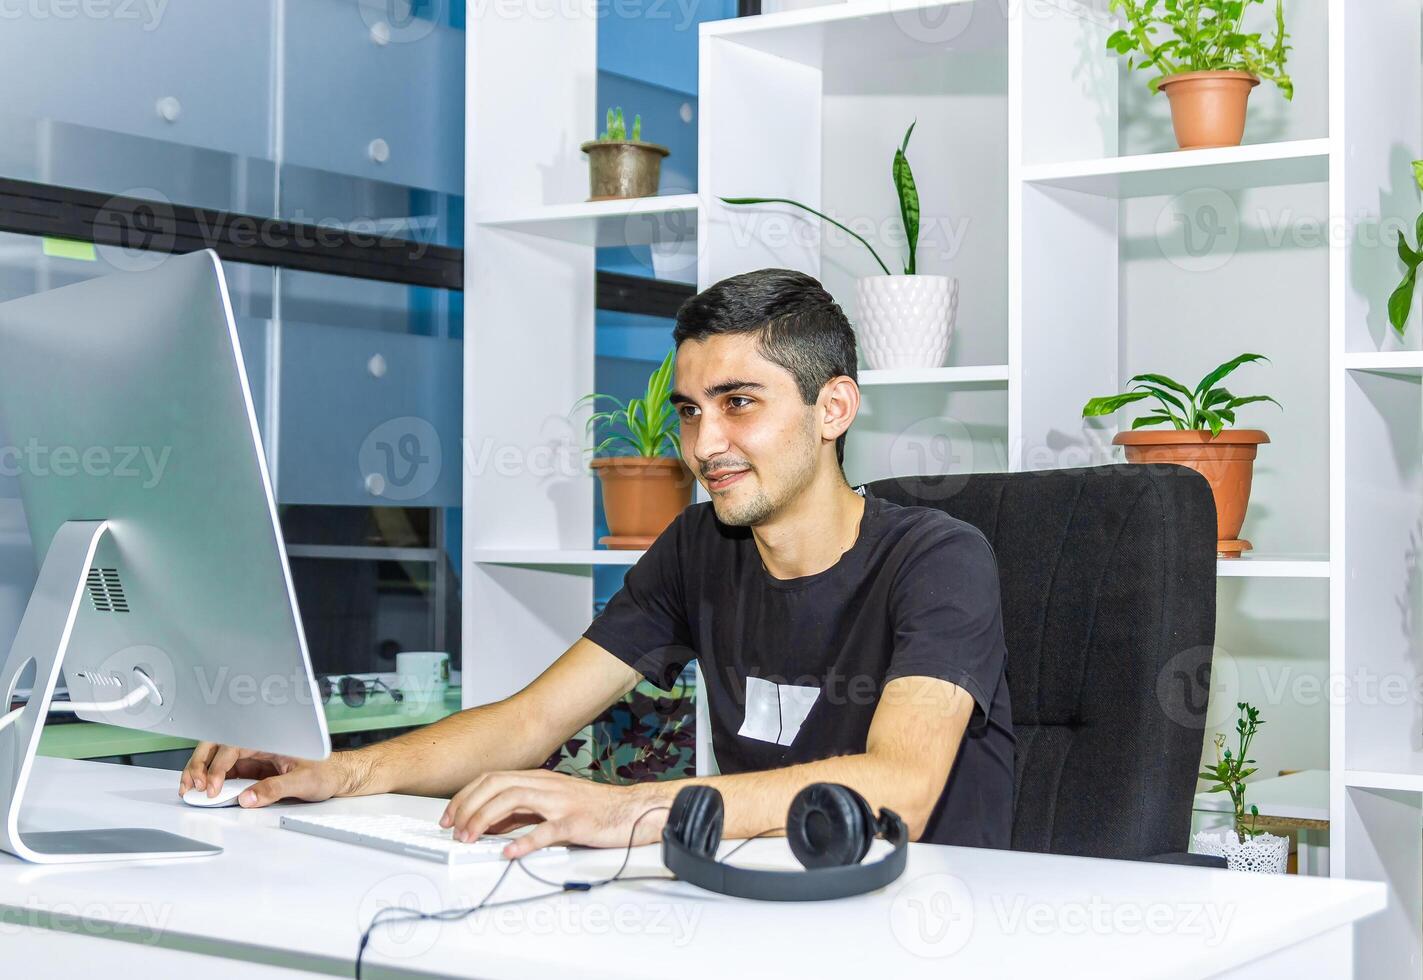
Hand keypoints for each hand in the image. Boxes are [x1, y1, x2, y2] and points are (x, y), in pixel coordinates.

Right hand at [178, 742, 357, 807]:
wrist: (338, 776)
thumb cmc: (327, 772)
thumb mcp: (304, 781)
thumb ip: (276, 789)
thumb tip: (247, 798)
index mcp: (270, 738)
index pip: (234, 746)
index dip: (218, 766)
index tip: (212, 786)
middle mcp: (258, 743)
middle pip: (217, 746)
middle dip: (199, 763)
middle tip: (192, 786)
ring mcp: (253, 756)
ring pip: (217, 758)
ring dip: (200, 771)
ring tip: (190, 789)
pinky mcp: (251, 769)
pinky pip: (225, 772)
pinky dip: (210, 780)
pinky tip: (203, 792)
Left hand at [440, 769, 669, 858]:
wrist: (632, 810)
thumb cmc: (593, 808)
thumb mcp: (551, 803)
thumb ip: (522, 811)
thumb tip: (490, 823)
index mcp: (538, 779)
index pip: (491, 779)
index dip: (465, 797)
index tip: (449, 817)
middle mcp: (546, 785)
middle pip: (496, 785)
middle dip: (468, 807)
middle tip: (454, 830)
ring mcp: (560, 801)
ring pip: (513, 800)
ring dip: (485, 820)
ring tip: (470, 838)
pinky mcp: (576, 821)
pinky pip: (546, 830)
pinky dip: (525, 841)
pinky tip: (510, 852)